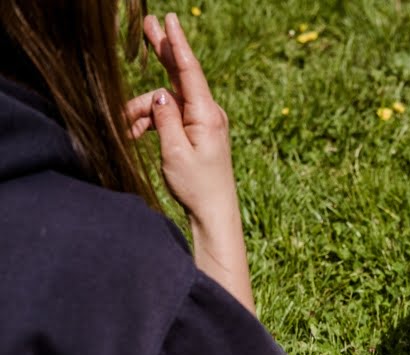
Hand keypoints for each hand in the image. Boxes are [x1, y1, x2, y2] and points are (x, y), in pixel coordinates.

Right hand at [126, 13, 254, 313]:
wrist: (214, 211)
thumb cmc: (196, 186)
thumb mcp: (174, 152)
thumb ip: (164, 119)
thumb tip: (159, 95)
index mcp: (206, 114)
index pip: (189, 71)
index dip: (177, 44)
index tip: (170, 20)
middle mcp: (208, 113)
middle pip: (180, 75)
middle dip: (162, 52)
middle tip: (148, 25)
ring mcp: (202, 122)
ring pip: (165, 101)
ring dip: (142, 111)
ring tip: (128, 130)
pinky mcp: (196, 132)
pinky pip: (169, 116)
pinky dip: (151, 122)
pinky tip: (135, 135)